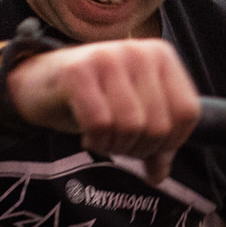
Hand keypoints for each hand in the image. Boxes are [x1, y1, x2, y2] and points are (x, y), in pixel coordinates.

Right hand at [8, 39, 199, 182]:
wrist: (37, 81)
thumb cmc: (92, 97)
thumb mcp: (131, 113)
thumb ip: (155, 141)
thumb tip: (159, 176)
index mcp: (161, 55)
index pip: (187, 113)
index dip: (170, 143)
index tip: (145, 147)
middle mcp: (138, 50)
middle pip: (159, 126)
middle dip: (138, 149)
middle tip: (116, 144)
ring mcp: (108, 57)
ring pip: (131, 127)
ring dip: (115, 146)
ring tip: (102, 139)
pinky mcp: (78, 71)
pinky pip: (100, 124)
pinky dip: (96, 141)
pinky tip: (87, 136)